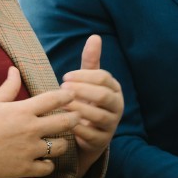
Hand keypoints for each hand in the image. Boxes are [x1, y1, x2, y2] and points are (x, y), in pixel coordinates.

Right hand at [0, 68, 79, 177]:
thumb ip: (8, 87)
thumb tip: (14, 69)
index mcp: (22, 110)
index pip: (54, 99)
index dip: (67, 95)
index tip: (72, 95)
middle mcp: (30, 129)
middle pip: (65, 122)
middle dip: (75, 118)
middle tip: (78, 117)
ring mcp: (29, 150)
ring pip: (61, 147)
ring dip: (63, 143)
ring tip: (61, 141)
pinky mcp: (25, 168)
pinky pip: (48, 168)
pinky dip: (49, 164)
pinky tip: (45, 160)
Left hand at [60, 35, 123, 175]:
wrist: (87, 135)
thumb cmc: (87, 101)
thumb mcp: (88, 81)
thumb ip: (91, 61)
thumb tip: (95, 36)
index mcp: (114, 89)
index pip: (103, 78)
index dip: (83, 76)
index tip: (64, 77)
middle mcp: (117, 106)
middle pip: (102, 95)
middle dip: (81, 90)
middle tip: (62, 88)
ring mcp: (111, 124)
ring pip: (96, 114)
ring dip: (76, 108)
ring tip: (61, 104)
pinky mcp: (101, 141)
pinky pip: (89, 133)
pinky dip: (75, 126)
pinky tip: (62, 120)